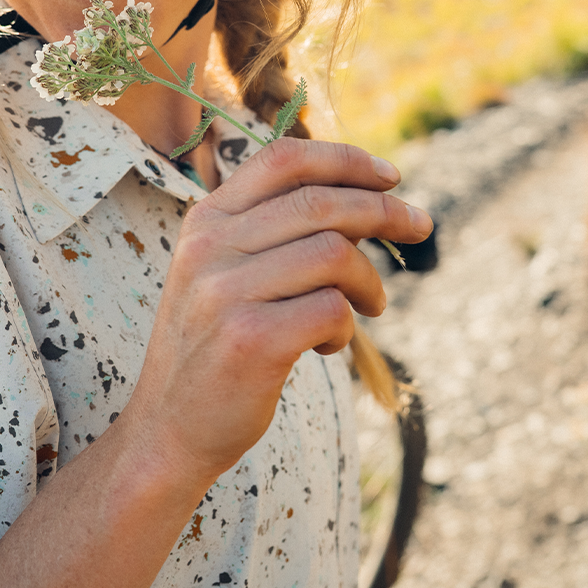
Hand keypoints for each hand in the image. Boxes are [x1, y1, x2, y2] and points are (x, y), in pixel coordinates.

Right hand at [124, 138, 431, 489]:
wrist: (168, 428)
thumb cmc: (214, 348)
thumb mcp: (222, 274)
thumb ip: (272, 234)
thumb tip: (365, 202)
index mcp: (206, 220)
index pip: (283, 159)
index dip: (346, 160)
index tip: (391, 177)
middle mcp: (210, 247)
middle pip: (320, 202)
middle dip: (384, 211)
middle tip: (420, 227)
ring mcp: (226, 292)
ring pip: (335, 253)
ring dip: (368, 281)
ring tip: (368, 307)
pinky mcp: (251, 340)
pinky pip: (333, 309)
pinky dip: (347, 327)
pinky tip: (329, 345)